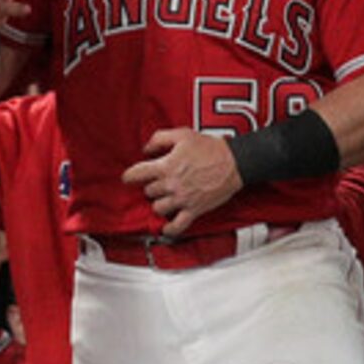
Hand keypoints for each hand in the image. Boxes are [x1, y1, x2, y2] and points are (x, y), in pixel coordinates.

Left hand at [123, 127, 243, 232]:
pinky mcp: (194, 209)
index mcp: (166, 165)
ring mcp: (182, 199)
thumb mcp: (182, 135)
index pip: (137, 174)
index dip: (129, 176)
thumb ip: (159, 138)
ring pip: (158, 208)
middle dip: (151, 187)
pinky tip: (166, 227)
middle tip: (157, 183)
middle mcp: (172, 184)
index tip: (128, 178)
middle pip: (148, 192)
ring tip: (164, 198)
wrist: (235, 162)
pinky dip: (169, 229)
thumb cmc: (211, 148)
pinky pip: (177, 225)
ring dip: (159, 203)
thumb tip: (146, 148)